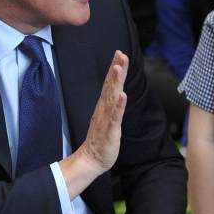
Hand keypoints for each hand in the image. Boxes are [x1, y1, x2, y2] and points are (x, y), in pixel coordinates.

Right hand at [80, 50, 127, 174]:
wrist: (91, 159)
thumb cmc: (100, 140)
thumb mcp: (108, 119)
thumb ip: (111, 105)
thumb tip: (116, 92)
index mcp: (104, 106)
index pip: (110, 83)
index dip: (115, 68)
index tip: (119, 54)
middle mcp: (104, 109)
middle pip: (110, 85)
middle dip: (116, 69)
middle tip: (120, 54)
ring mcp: (106, 118)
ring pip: (112, 97)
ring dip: (115, 82)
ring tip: (118, 68)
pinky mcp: (110, 130)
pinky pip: (115, 116)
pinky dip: (118, 106)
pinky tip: (122, 96)